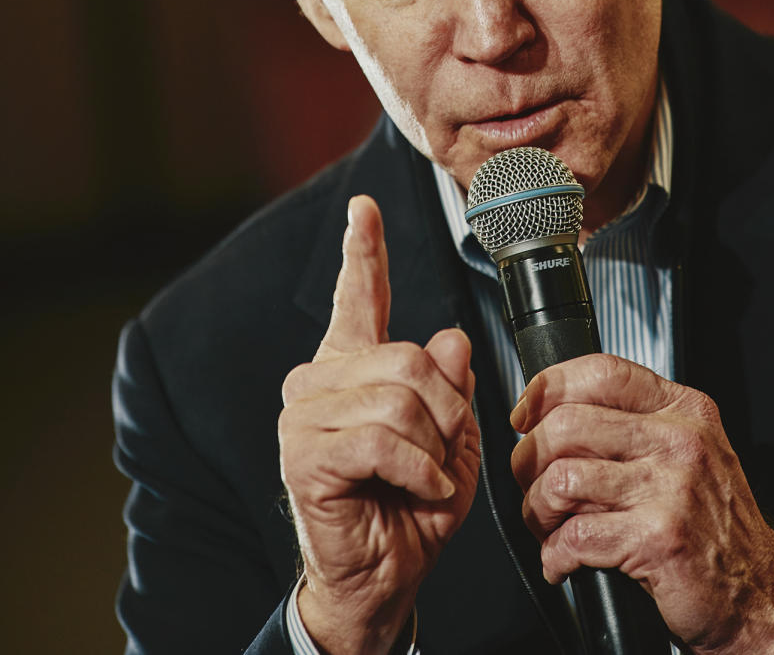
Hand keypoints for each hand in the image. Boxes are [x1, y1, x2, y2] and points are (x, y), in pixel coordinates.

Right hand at [279, 195, 479, 654]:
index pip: (358, 296)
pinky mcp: (305, 454)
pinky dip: (418, 468)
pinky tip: (420, 490)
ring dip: (433, 447)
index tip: (364, 208)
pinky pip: (383, 438)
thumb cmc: (412, 510)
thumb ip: (450, 386)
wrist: (383, 580)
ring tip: (427, 478)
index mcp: (354, 367)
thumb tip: (450, 340)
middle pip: (408, 357)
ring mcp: (305, 416)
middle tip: (444, 453)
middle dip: (446, 410)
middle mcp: (320, 380)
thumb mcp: (453, 440)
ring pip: (399, 398)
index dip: (363, 249)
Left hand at [509, 355, 773, 654]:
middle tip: (530, 481)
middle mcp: (679, 441)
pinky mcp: (657, 539)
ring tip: (546, 523)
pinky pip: (575, 536)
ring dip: (537, 508)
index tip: (525, 412)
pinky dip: (554, 553)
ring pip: (562, 479)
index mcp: (684, 410)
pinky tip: (561, 559)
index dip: (549, 386)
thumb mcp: (690, 450)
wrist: (759, 592)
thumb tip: (554, 411)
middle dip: (530, 457)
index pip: (602, 372)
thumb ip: (635, 423)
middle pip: (568, 424)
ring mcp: (670, 489)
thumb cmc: (715, 523)